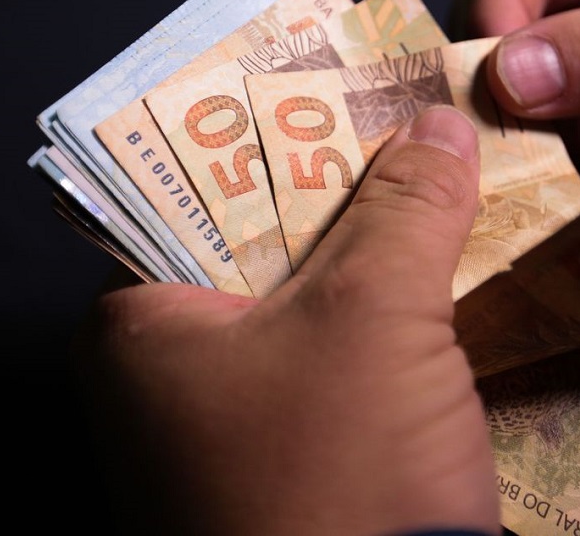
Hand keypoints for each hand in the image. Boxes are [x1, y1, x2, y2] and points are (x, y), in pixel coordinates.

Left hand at [73, 106, 499, 535]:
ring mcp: (223, 417)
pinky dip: (377, 318)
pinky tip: (426, 281)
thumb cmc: (337, 477)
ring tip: (424, 189)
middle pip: (261, 244)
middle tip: (398, 137)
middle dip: (337, 197)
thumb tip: (441, 128)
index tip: (343, 103)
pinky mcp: (284, 449)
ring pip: (303, 300)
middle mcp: (164, 371)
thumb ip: (406, 211)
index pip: (201, 193)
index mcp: (138, 327)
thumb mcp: (374, 320)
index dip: (281, 143)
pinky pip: (331, 354)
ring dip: (367, 256)